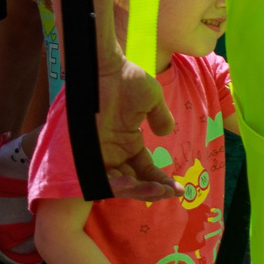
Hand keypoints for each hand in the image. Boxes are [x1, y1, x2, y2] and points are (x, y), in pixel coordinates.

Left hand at [97, 57, 178, 201]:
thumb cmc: (127, 80)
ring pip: (118, 185)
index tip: (178, 189)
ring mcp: (98, 156)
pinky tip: (134, 184)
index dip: (161, 181)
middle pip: (133, 183)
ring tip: (158, 190)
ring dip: (138, 190)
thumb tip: (166, 132)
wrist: (102, 70)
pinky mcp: (85, 156)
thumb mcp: (151, 99)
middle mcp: (112, 154)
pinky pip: (100, 178)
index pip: (144, 170)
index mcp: (127, 144)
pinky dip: (116, 185)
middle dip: (153, 191)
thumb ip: (159, 117)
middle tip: (172, 192)